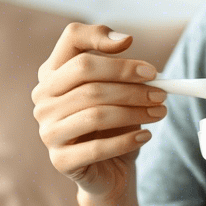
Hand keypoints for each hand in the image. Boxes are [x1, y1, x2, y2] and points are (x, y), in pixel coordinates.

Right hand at [32, 23, 165, 202]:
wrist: (109, 168)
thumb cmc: (113, 123)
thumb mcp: (118, 89)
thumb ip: (120, 64)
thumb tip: (126, 40)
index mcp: (53, 72)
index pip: (72, 38)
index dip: (100, 37)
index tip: (133, 45)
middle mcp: (43, 98)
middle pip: (87, 76)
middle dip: (130, 83)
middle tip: (161, 92)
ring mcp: (47, 130)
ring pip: (95, 113)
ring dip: (135, 112)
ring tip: (160, 112)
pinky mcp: (60, 160)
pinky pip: (97, 147)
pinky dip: (127, 140)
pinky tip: (146, 136)